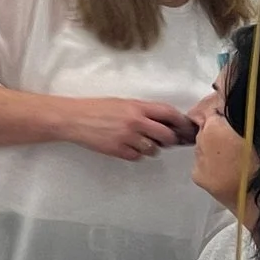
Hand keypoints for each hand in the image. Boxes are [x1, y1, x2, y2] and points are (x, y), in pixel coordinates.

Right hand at [61, 96, 193, 160]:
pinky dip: (135, 154)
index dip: (181, 122)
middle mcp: (135, 122)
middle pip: (166, 136)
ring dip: (151, 148)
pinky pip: (137, 157)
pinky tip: (126, 147)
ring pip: (153, 149)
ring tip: (140, 142)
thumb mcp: (122, 103)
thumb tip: (164, 122)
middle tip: (166, 140)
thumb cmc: (96, 108)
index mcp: (138, 107)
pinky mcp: (117, 150)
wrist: (73, 118)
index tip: (186, 127)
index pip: (170, 114)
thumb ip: (143, 111)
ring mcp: (127, 137)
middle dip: (169, 140)